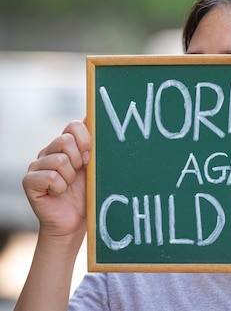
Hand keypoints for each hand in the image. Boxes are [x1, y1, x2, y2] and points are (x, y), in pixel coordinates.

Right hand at [22, 120, 91, 241]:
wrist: (74, 222)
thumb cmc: (87, 194)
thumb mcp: (95, 167)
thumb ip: (94, 144)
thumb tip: (94, 116)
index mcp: (66, 146)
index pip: (73, 125)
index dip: (85, 139)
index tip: (90, 157)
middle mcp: (49, 152)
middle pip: (65, 140)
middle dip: (78, 160)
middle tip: (78, 174)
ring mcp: (37, 166)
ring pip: (59, 160)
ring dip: (70, 178)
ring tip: (68, 187)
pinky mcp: (29, 181)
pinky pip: (50, 177)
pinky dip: (60, 188)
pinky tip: (57, 193)